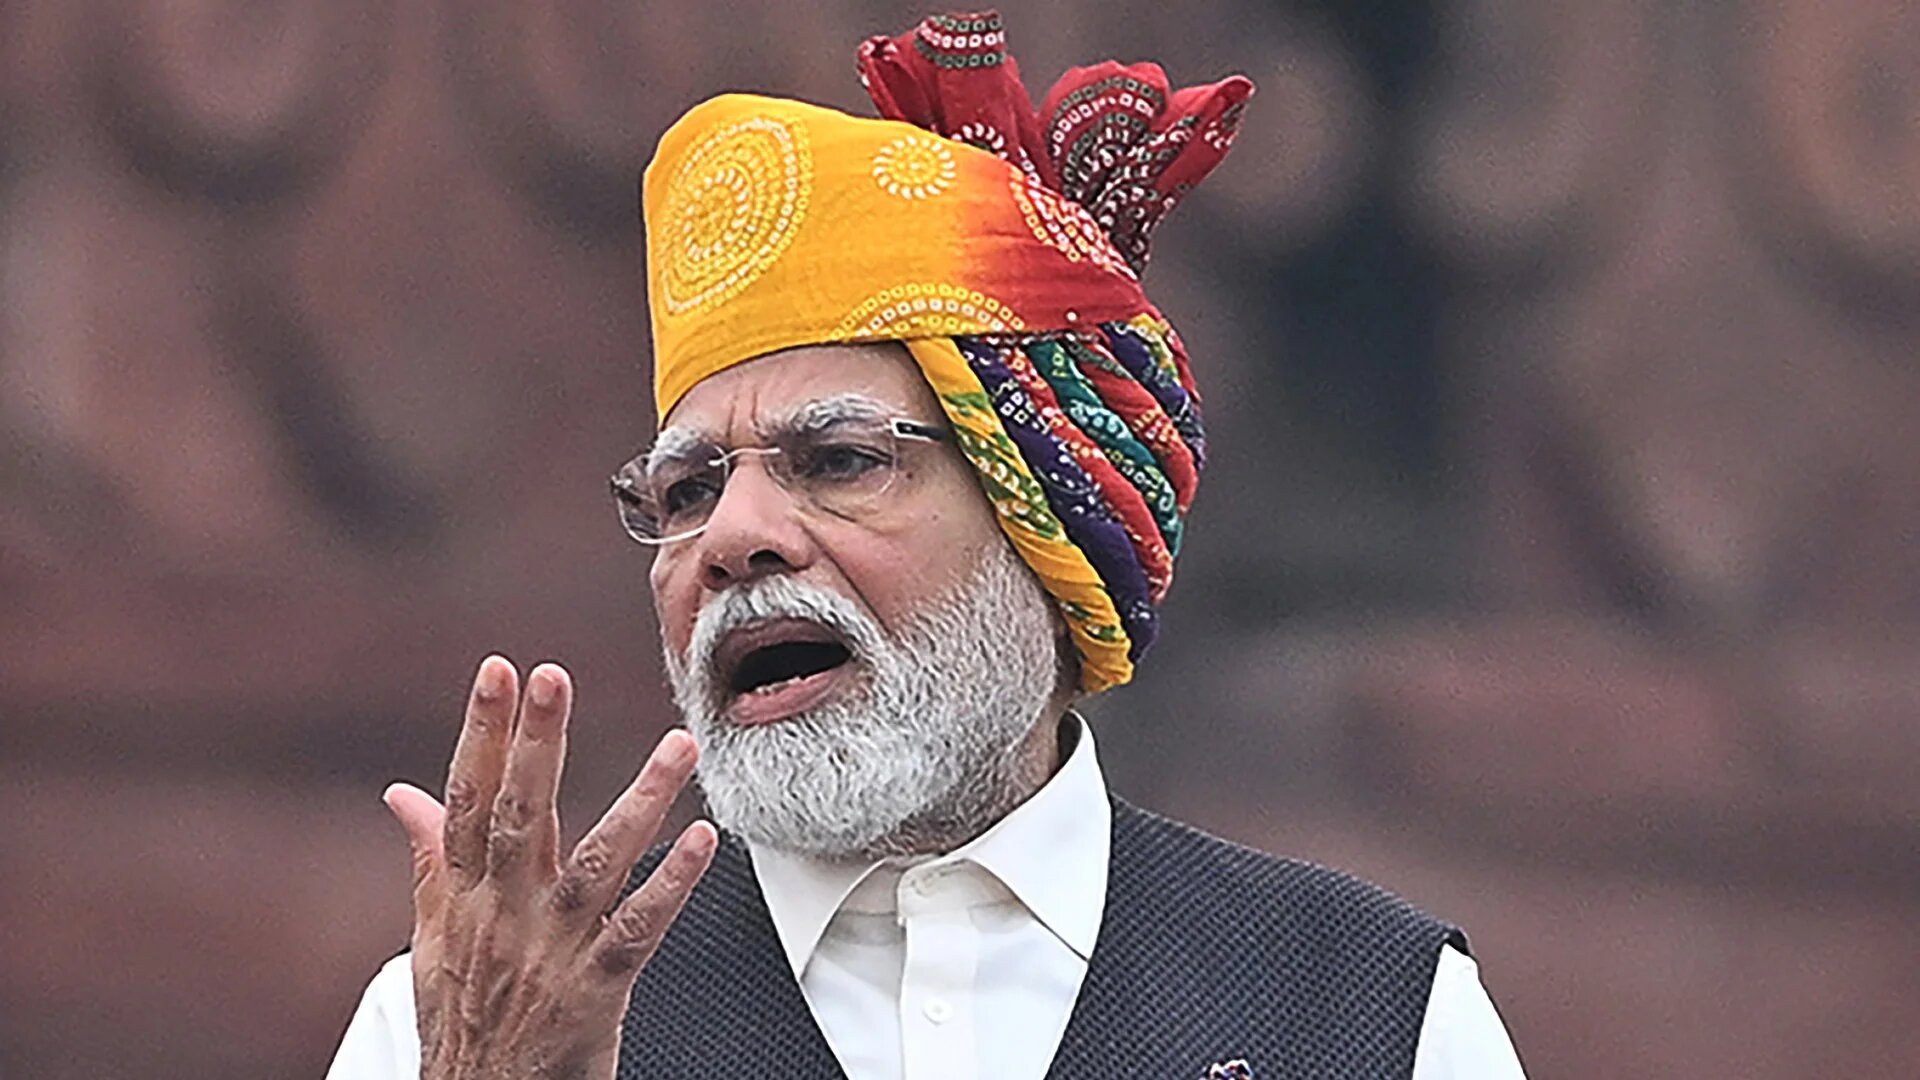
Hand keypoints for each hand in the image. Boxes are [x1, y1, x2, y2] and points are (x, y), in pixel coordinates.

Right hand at [383, 656, 716, 1079]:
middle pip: (520, 818)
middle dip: (535, 743)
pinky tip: (706, 841)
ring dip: (641, 800)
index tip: (499, 670)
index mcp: (465, 897)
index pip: (468, 800)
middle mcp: (504, 916)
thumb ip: (430, 860)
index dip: (482, 733)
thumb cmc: (465, 1023)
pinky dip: (674, 884)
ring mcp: (551, 951)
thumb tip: (402, 794)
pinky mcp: (596, 992)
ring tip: (678, 744)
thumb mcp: (434, 940)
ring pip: (597, 863)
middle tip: (552, 676)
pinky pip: (641, 929)